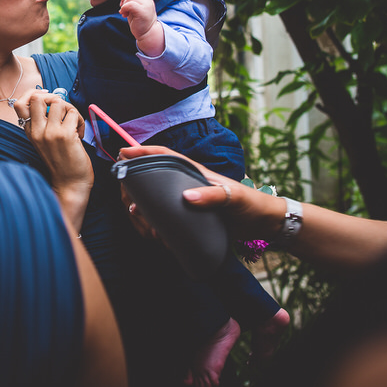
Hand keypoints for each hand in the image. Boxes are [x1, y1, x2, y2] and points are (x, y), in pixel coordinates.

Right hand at [13, 89, 92, 229]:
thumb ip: (44, 122)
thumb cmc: (61, 162)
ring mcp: (50, 132)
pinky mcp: (65, 135)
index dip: (34, 95)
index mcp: (30, 132)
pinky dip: (80, 120)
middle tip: (63, 109)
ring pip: (59, 102)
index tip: (47, 97)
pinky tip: (79, 134)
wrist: (70, 183)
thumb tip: (53, 100)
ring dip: (71, 110)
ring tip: (74, 124)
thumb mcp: (45, 141)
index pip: (20, 103)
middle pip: (37, 98)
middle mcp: (37, 131)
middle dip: (54, 97)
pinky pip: (73, 113)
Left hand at [118, 0, 160, 48]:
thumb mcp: (134, 9)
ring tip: (124, 12)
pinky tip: (124, 14)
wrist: (147, 34)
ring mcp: (146, 6)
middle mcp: (147, 0)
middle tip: (122, 5)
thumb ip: (129, 0)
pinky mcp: (143, 12)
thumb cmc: (139, 22)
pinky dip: (124, 8)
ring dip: (123, 4)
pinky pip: (130, 4)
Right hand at [118, 145, 284, 242]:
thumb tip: (186, 197)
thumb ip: (212, 196)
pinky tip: (153, 235)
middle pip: (151, 179)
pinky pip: (164, 218)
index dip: (142, 152)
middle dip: (134, 189)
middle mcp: (186, 184)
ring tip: (141, 223)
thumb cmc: (251, 204)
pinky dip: (154, 226)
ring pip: (154, 201)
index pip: (164, 155)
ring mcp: (186, 201)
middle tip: (129, 204)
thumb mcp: (234, 197)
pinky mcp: (189, 218)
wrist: (264, 223)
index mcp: (194, 172)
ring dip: (142, 212)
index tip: (122, 154)